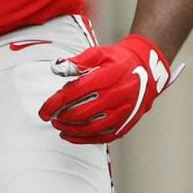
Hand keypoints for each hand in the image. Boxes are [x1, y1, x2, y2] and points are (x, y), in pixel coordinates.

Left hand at [37, 35, 174, 143]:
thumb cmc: (119, 61)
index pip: (75, 93)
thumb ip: (78, 61)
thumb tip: (57, 67)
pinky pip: (103, 137)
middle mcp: (117, 96)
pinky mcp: (126, 124)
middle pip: (81, 113)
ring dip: (70, 130)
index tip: (43, 111)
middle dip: (61, 118)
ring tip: (58, 125)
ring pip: (91, 128)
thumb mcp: (100, 53)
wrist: (149, 71)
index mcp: (108, 77)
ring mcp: (123, 112)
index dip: (55, 104)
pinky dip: (84, 139)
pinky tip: (71, 136)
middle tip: (51, 117)